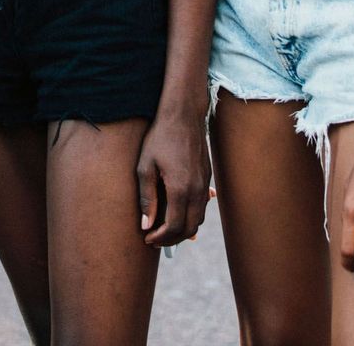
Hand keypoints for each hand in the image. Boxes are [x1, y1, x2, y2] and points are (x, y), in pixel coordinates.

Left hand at [136, 108, 210, 247]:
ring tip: (164, 228)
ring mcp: (205, 184)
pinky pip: (202, 205)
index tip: (147, 238)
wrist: (183, 114)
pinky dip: (191, 215)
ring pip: (199, 218)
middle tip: (155, 238)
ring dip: (183, 228)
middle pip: (190, 228)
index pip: (174, 227)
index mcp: (180, 189)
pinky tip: (178, 211)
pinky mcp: (208, 177)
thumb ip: (147, 198)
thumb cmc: (160, 138)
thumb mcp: (145, 166)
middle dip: (172, 239)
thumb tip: (146, 225)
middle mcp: (197, 190)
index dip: (160, 238)